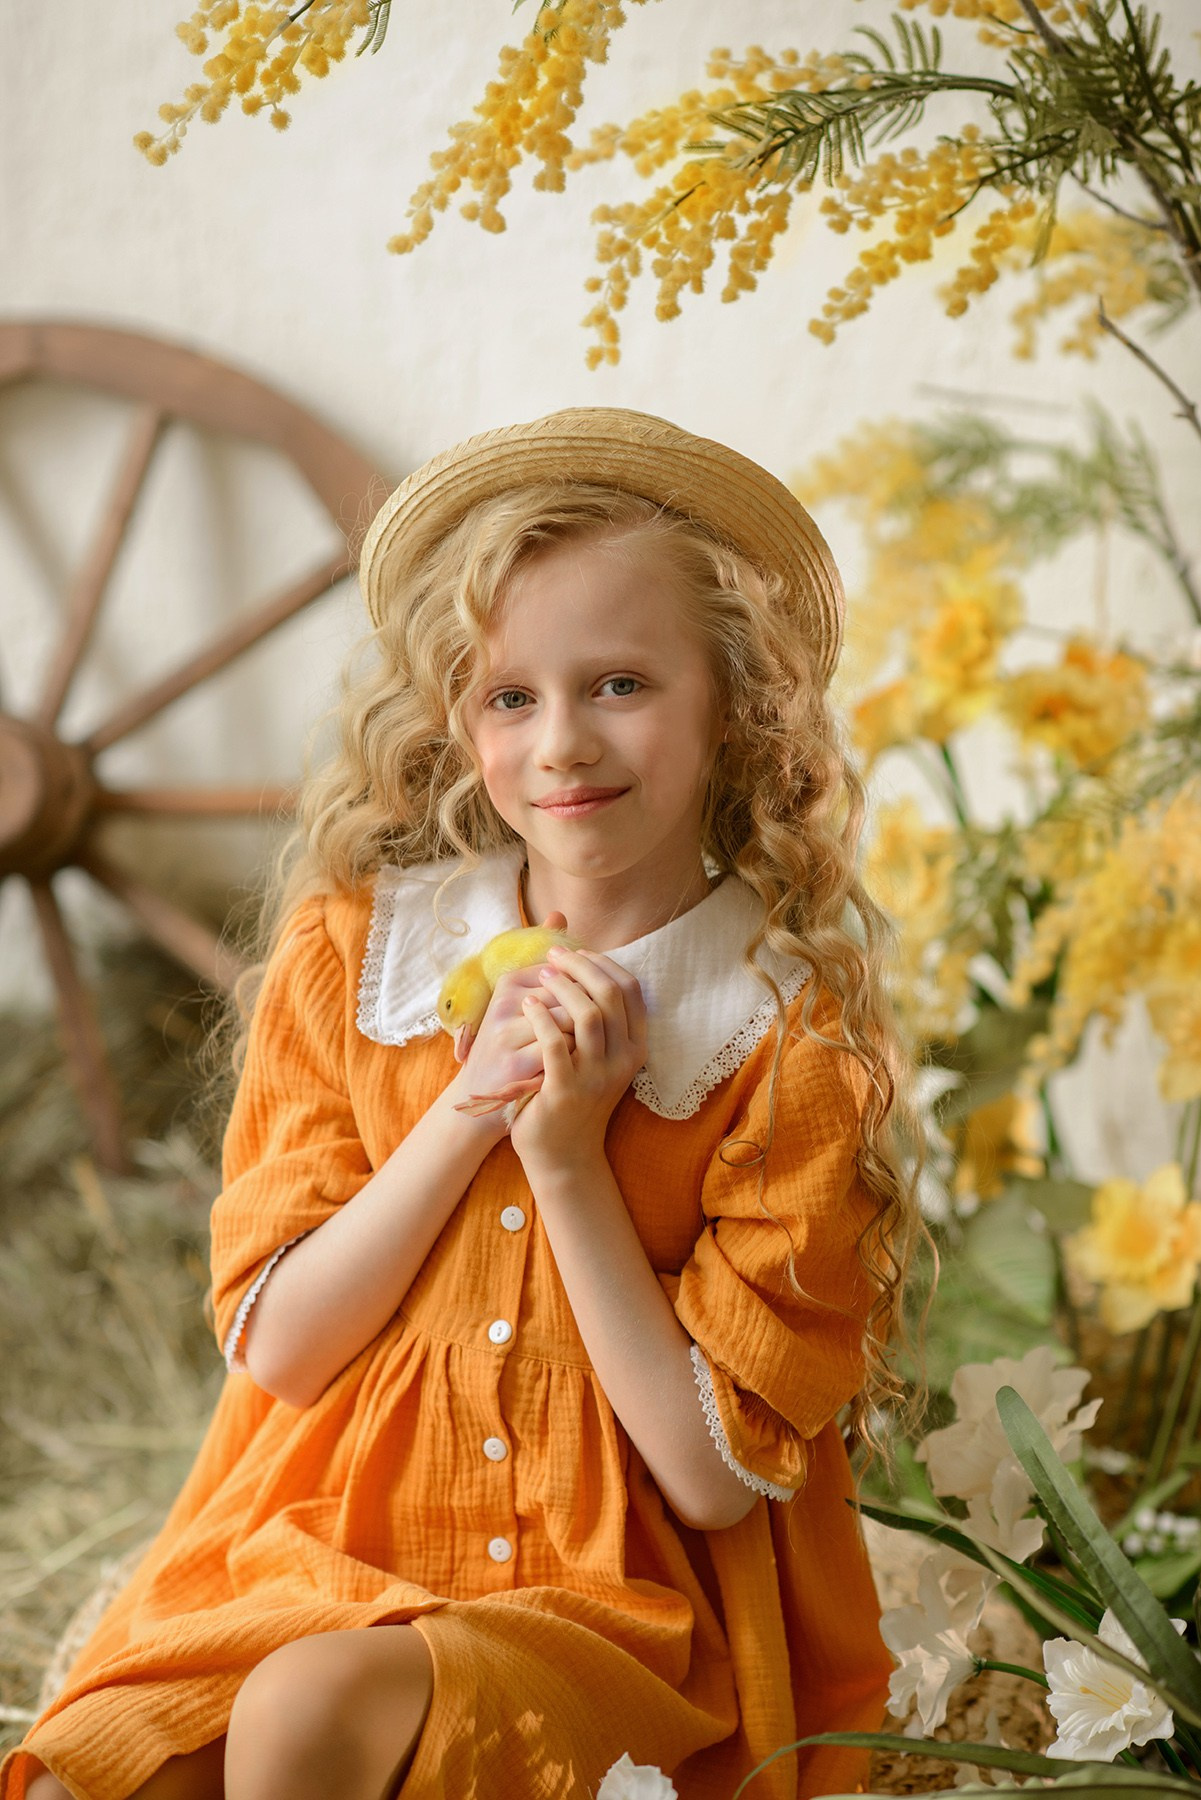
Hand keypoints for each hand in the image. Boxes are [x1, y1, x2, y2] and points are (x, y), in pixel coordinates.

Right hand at [446, 912, 574, 1129]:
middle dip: (591, 1012)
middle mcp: (504, 1003)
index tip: (590, 1011)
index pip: (566, 972)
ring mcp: (508, 1033)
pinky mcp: (515, 1063)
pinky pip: (562, 1050)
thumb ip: (544, 962)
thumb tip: (561, 914)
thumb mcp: (522, 1002)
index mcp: (508, 983)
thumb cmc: (511, 1045)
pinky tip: (581, 1063)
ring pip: (569, 1019)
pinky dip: (577, 1055)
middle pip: (570, 992)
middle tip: (599, 1030)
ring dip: (587, 1034)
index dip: (586, 992)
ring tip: (591, 1046)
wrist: (483, 1098)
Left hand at [508, 945, 646, 1171]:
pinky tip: (527, 1004)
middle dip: (581, 966)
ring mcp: (597, 1076)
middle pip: (610, 994)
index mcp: (635, 1047)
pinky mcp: (567, 1088)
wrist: (562, 1153)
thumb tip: (588, 968)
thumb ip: (601, 1020)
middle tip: (555, 955)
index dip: (605, 964)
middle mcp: (623, 1060)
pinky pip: (556, 1042)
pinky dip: (541, 1016)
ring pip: (588, 1014)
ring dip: (562, 986)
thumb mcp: (599, 1058)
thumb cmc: (576, 1096)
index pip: (632, 990)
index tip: (578, 951)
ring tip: (542, 975)